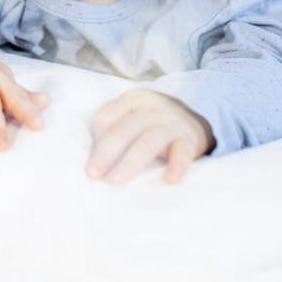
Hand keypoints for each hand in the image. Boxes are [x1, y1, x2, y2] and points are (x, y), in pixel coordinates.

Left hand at [86, 88, 214, 185]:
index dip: (96, 139)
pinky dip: (176, 166)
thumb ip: (112, 132)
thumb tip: (94, 165)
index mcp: (132, 100)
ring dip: (132, 161)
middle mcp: (152, 107)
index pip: (108, 115)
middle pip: (127, 126)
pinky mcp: (188, 140)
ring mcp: (172, 122)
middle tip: (93, 174)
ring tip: (117, 182)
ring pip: (151, 139)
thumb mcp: (131, 118)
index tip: (90, 165)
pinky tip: (169, 181)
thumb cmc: (150, 125)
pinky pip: (182, 152)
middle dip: (107, 151)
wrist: (192, 124)